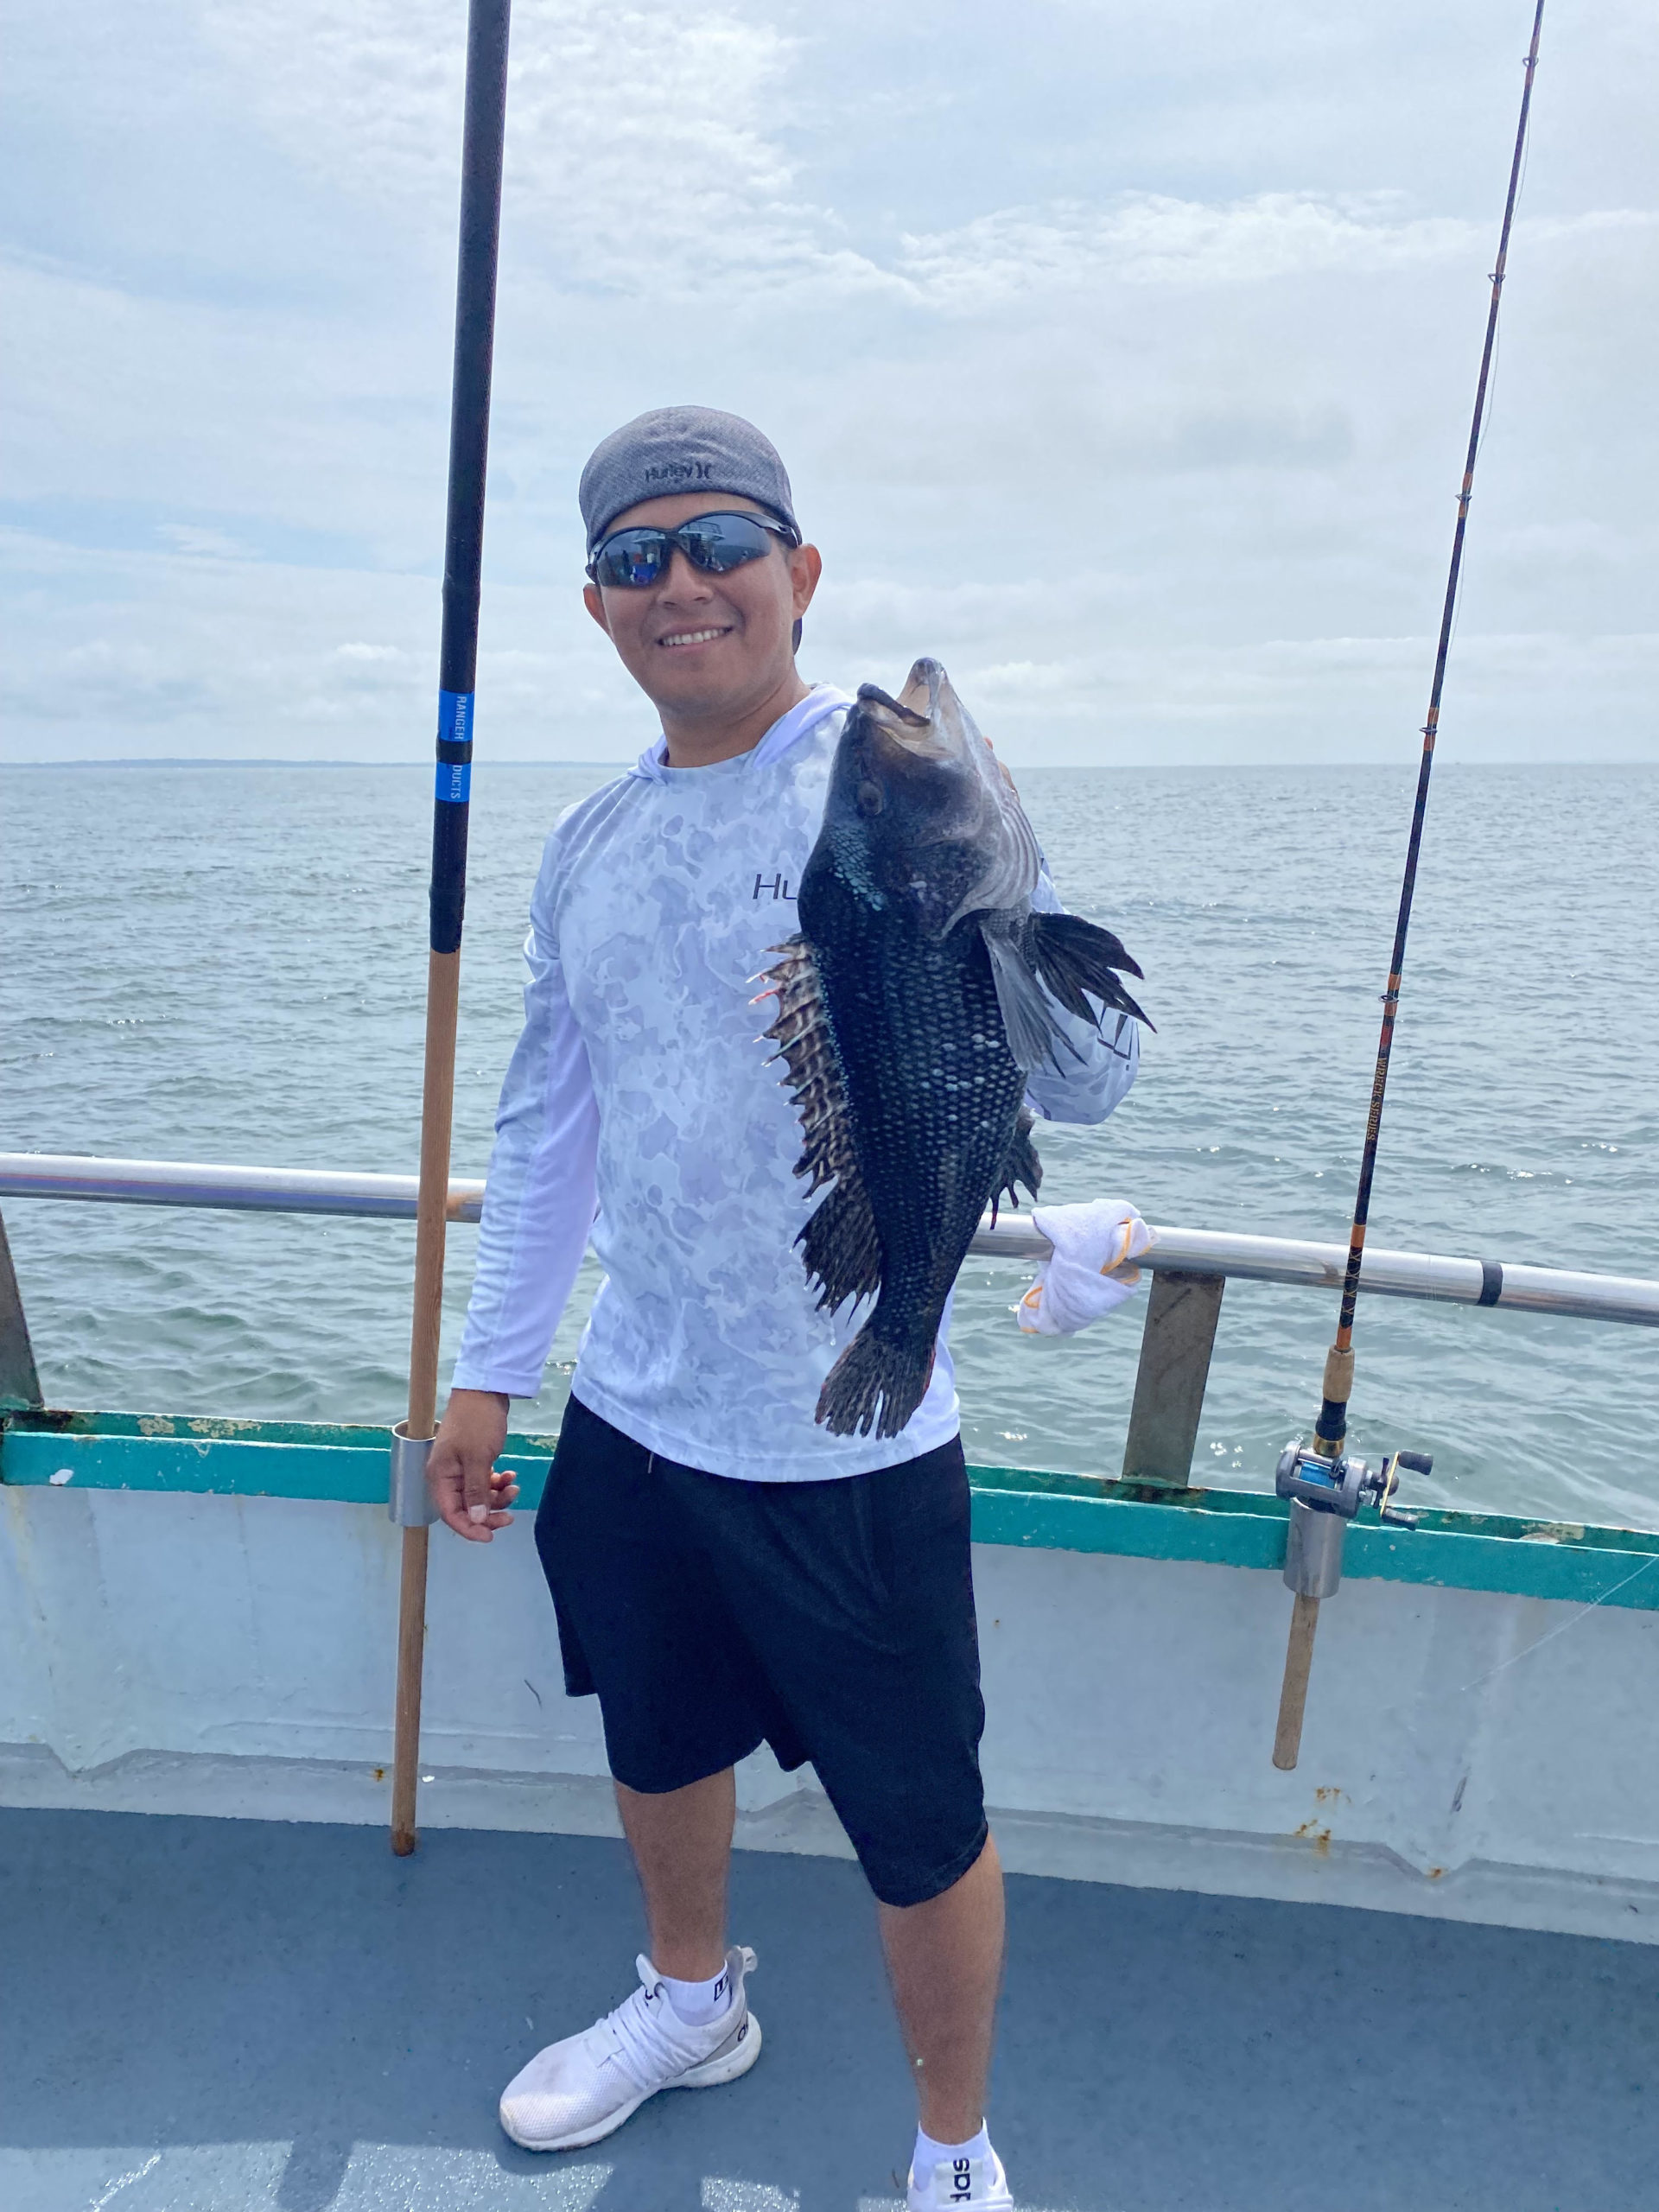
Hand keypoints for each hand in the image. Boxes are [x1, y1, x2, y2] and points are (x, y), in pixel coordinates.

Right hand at [427, 1388, 517, 1540]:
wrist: (485, 1391)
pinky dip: (498, 1483)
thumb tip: (477, 1520)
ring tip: (515, 1488)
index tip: (491, 1536)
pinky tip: (511, 1475)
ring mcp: (460, 1469)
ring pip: (478, 1497)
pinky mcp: (474, 1461)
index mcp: (439, 1477)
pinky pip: (485, 1483)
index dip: (469, 1528)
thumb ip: (476, 1492)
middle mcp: (447, 1477)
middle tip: (510, 1517)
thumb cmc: (477, 1422)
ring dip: (497, 1498)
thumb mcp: (478, 1458)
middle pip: (465, 1509)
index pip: (450, 1514)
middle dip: (488, 1514)